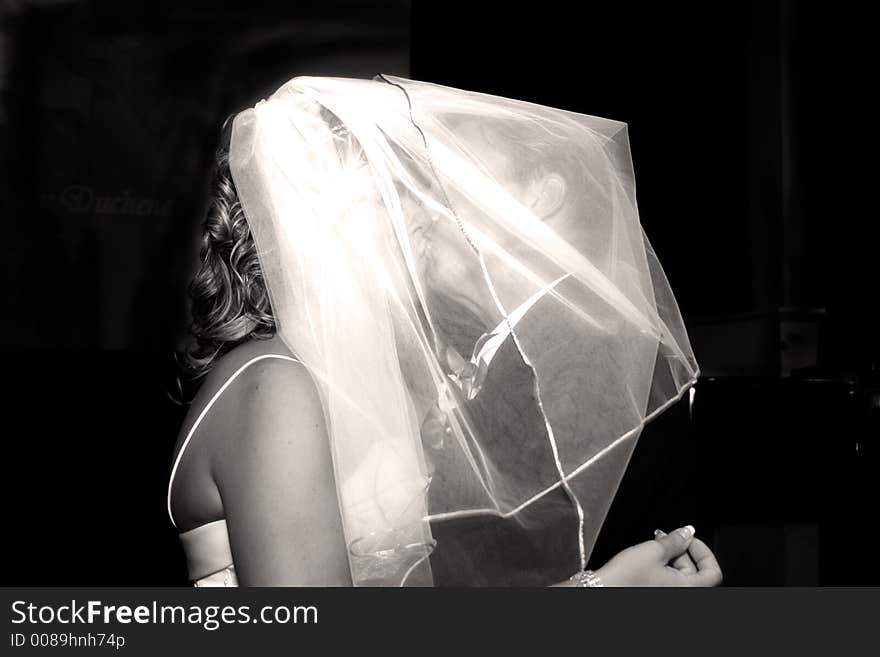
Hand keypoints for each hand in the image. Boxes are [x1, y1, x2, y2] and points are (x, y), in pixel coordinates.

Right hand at [594, 525, 722, 586]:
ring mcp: (668, 598)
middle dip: (680, 551)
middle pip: (694, 572)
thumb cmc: (625, 579)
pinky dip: (661, 570)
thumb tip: (687, 532)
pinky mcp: (655, 596)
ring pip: (679, 578)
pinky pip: (667, 583)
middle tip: (662, 538)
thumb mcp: (652, 551)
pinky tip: (645, 562)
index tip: (688, 538)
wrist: (601, 592)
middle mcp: (682, 596)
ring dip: (669, 559)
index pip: (712, 571)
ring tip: (649, 550)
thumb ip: (674, 540)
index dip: (702, 551)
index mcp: (689, 589)